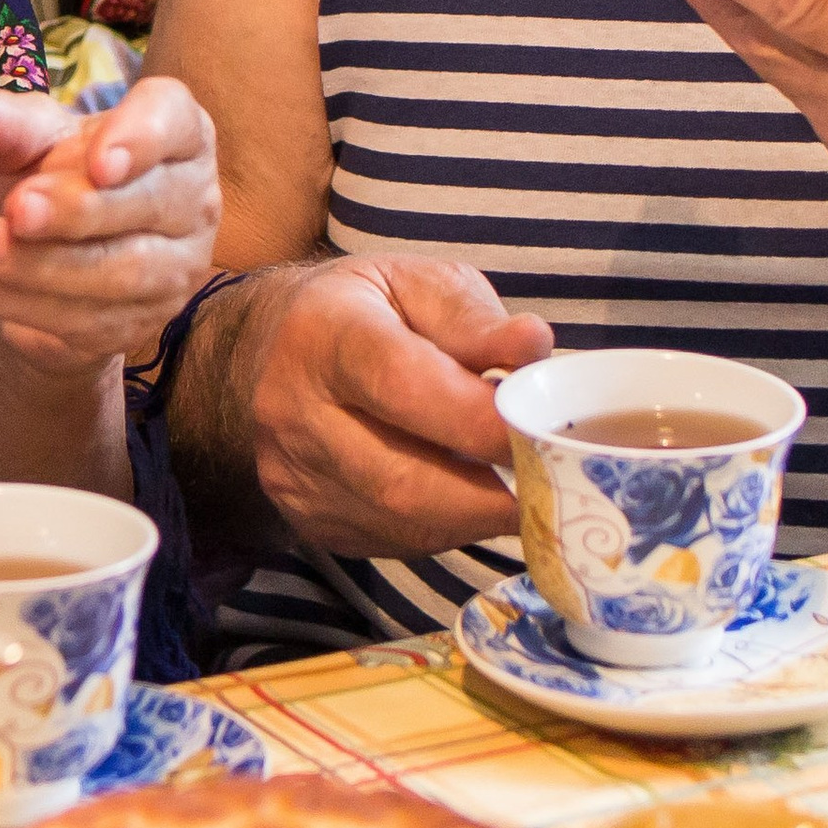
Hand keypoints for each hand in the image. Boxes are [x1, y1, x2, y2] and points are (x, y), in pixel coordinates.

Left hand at [0, 77, 220, 379]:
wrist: (51, 256)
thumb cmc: (52, 174)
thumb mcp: (23, 142)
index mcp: (176, 132)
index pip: (174, 122)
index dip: (141, 140)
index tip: (98, 162)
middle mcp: (194, 199)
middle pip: (146, 205)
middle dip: (76, 211)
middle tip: (15, 209)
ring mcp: (177, 269)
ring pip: (120, 274)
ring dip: (41, 266)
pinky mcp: (144, 325)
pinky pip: (92, 324)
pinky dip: (27, 306)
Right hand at [235, 255, 550, 555]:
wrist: (272, 350)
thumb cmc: (364, 310)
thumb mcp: (418, 285)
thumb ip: (476, 320)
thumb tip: (534, 347)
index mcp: (322, 334)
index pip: (402, 384)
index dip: (482, 419)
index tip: (543, 431)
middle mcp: (292, 412)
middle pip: (403, 479)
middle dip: (493, 490)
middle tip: (554, 480)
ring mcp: (294, 477)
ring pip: (406, 523)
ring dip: (477, 514)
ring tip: (517, 484)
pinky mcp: (309, 521)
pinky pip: (397, 542)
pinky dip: (449, 526)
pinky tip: (467, 493)